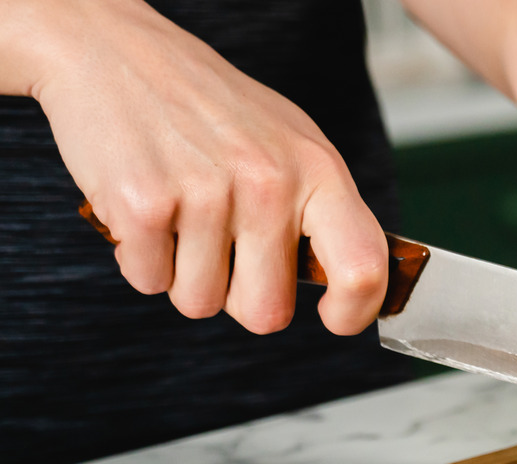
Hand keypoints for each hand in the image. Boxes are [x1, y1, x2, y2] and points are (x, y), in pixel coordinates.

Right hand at [9, 0, 386, 334]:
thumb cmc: (210, 107)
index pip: (363, 267)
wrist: (114, 51)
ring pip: (200, 303)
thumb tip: (353, 284)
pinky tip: (147, 207)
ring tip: (182, 216)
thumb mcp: (291, 142)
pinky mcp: (143, 205)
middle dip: (240, 298)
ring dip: (184, 275)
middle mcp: (268, 184)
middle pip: (266, 313)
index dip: (353, 312)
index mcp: (318, 171)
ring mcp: (205, 194)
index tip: (334, 318)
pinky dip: (141, 258)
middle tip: (224, 251)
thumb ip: (322, 211)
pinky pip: (149, 282)